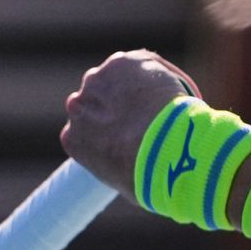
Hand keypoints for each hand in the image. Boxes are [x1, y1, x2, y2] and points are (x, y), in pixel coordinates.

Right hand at [60, 50, 200, 196]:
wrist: (162, 149)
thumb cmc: (151, 177)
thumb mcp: (129, 186)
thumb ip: (126, 171)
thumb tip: (146, 178)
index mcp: (73, 139)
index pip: (87, 130)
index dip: (110, 130)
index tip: (131, 135)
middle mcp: (77, 106)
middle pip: (98, 100)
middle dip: (120, 106)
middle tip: (151, 117)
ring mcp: (97, 81)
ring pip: (120, 79)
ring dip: (139, 87)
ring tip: (168, 106)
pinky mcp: (121, 63)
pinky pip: (143, 64)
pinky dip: (159, 73)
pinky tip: (177, 91)